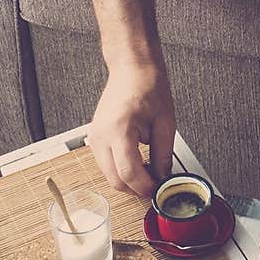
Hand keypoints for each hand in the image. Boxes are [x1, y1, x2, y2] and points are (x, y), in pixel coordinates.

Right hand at [88, 63, 175, 195]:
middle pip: (114, 180)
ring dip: (128, 180)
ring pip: (108, 175)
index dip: (145, 187)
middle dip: (136, 188)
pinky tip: (138, 163)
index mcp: (119, 130)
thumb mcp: (165, 122)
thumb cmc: (147, 86)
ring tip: (150, 172)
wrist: (132, 69)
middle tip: (156, 186)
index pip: (128, 173)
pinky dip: (120, 169)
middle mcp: (101, 136)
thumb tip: (163, 177)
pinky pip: (105, 164)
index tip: (159, 190)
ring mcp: (95, 137)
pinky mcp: (95, 137)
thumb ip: (163, 154)